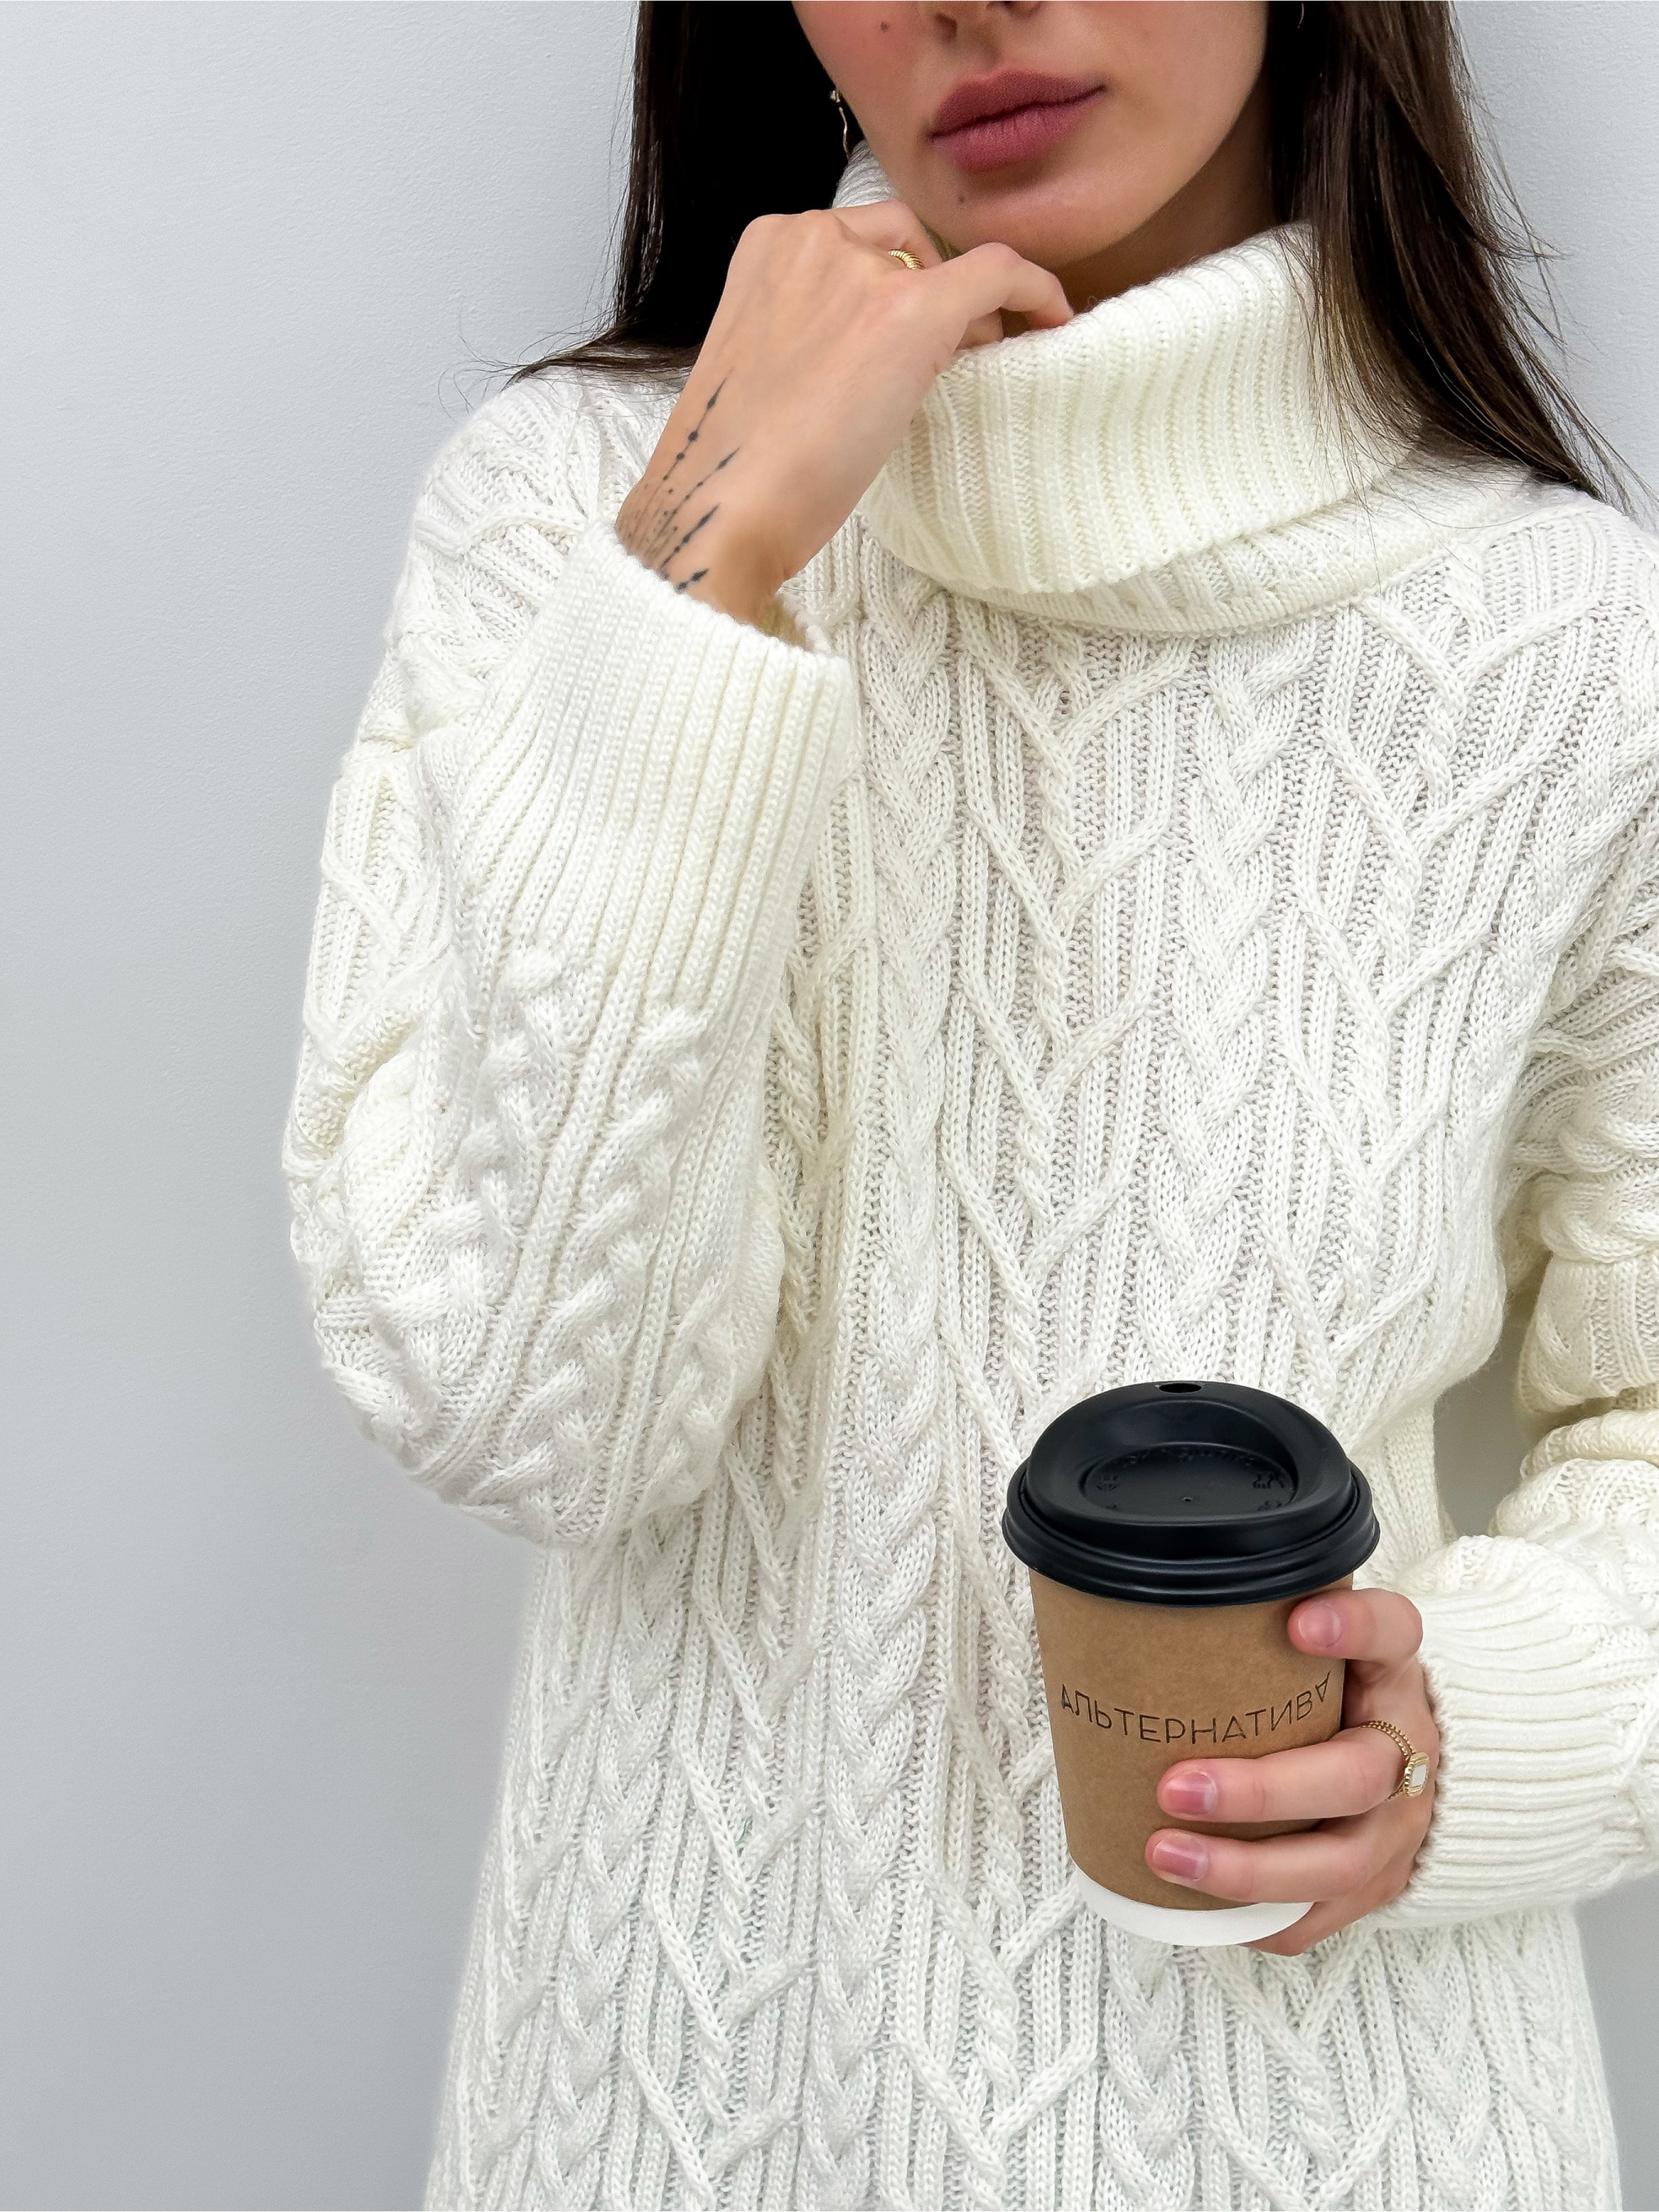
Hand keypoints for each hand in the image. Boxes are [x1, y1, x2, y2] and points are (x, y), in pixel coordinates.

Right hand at [614, 201, 1070, 625]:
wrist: (722, 508)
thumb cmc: (734, 467)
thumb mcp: (766, 370)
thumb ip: (811, 335)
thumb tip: (881, 348)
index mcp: (767, 246)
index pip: (857, 241)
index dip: (895, 281)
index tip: (913, 330)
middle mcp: (814, 238)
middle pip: (904, 243)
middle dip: (932, 289)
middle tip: (948, 355)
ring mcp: (862, 270)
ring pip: (947, 266)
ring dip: (966, 311)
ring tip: (966, 370)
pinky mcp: (910, 310)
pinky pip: (997, 273)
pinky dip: (1035, 290)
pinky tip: (1056, 319)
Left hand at [1143, 1589, 1438, 1955]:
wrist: (1407, 1762)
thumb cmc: (1339, 1693)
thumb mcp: (1319, 1644)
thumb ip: (1257, 1620)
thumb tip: (1147, 1603)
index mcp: (1392, 1675)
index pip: (1392, 1634)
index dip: (1353, 1629)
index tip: (1298, 1623)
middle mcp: (1409, 1753)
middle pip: (1356, 1778)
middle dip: (1262, 1791)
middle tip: (1175, 1787)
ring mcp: (1398, 1830)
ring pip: (1337, 1864)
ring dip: (1247, 1869)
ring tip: (1165, 1855)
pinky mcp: (1377, 1886)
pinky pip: (1320, 1917)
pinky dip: (1257, 1920)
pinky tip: (1195, 1908)